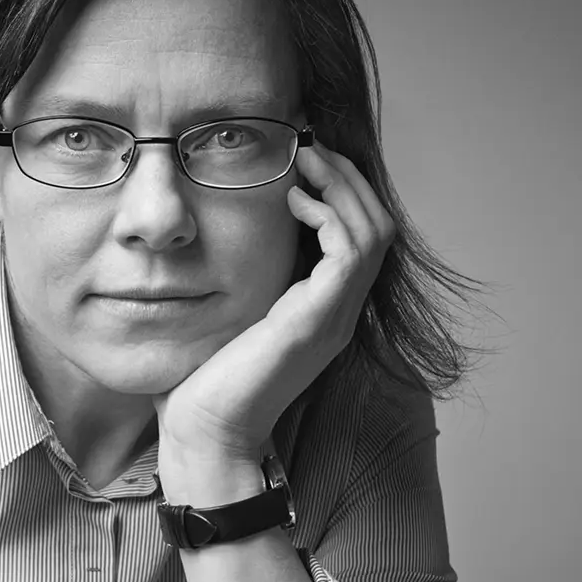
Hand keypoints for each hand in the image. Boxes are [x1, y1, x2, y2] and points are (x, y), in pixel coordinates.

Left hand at [154, 141, 396, 479]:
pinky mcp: (319, 321)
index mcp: (322, 310)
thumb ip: (242, 276)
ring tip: (306, 161)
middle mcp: (338, 313)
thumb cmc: (203, 379)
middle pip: (378, 227)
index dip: (342, 193)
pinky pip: (350, 250)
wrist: (204, 432)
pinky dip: (328, 214)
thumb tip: (220, 232)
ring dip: (343, 187)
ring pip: (373, 232)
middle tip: (311, 149)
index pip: (360, 238)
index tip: (304, 162)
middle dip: (348, 180)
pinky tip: (293, 201)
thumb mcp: (228, 312)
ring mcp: (334, 318)